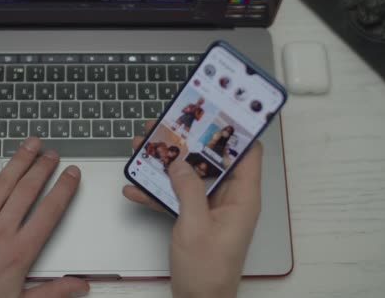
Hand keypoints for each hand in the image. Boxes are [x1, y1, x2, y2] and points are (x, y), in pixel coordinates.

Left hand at [0, 137, 88, 297]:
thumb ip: (52, 292)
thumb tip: (79, 286)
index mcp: (19, 250)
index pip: (49, 211)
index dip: (63, 189)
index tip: (71, 174)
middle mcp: (1, 230)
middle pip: (28, 190)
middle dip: (43, 168)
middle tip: (52, 154)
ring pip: (4, 182)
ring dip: (19, 160)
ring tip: (31, 144)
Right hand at [123, 122, 261, 297]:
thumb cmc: (208, 271)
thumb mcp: (195, 225)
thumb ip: (187, 189)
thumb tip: (179, 162)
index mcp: (243, 197)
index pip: (247, 153)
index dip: (235, 131)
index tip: (216, 112)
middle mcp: (230, 198)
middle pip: (213, 160)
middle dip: (188, 143)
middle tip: (168, 126)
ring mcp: (212, 207)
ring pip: (191, 175)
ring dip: (168, 163)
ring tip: (146, 149)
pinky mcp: (196, 216)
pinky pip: (178, 195)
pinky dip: (159, 189)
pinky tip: (137, 186)